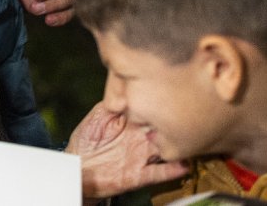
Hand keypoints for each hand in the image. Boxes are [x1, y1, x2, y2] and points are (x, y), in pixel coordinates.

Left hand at [67, 102, 187, 199]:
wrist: (77, 166)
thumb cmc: (85, 139)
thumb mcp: (98, 115)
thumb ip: (112, 104)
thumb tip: (125, 91)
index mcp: (132, 123)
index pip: (151, 112)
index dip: (160, 105)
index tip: (170, 96)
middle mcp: (140, 139)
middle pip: (163, 130)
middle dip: (173, 124)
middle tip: (183, 117)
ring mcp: (142, 156)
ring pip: (167, 150)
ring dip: (177, 146)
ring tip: (189, 139)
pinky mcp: (140, 174)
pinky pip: (160, 173)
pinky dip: (172, 169)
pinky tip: (183, 164)